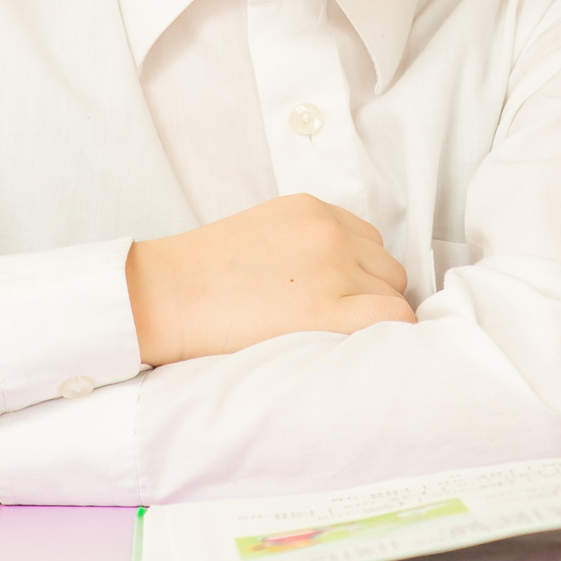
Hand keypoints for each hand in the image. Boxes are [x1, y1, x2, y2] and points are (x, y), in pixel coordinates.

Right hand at [126, 193, 413, 366]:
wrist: (167, 293)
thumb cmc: (202, 274)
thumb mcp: (262, 231)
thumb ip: (304, 242)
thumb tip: (330, 278)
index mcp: (312, 210)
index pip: (368, 241)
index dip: (360, 274)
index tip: (342, 299)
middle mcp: (330, 232)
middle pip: (386, 267)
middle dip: (371, 295)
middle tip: (339, 326)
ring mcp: (334, 267)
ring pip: (393, 293)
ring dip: (376, 318)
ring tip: (341, 342)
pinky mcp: (329, 307)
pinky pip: (393, 316)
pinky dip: (390, 333)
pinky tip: (365, 350)